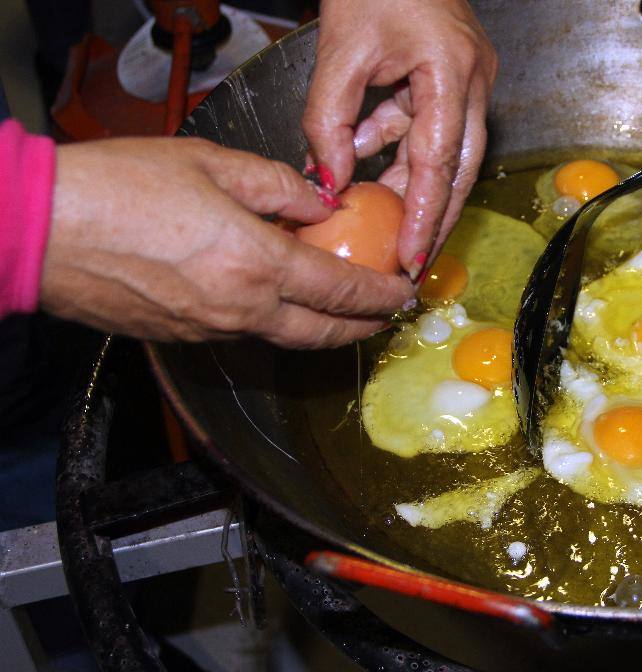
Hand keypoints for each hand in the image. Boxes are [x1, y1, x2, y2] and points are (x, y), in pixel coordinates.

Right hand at [41, 137, 413, 347]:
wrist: (39, 230)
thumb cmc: (117, 188)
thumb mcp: (211, 163)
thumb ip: (279, 187)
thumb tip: (322, 205)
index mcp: (257, 265)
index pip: (344, 292)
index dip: (383, 296)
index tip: (404, 293)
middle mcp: (242, 310)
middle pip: (324, 334)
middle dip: (364, 328)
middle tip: (387, 316)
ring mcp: (210, 330)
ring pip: (285, 339)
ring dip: (322, 330)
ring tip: (342, 312)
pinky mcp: (182, 338)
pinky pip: (244, 335)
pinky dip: (274, 324)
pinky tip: (275, 302)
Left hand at [303, 0, 497, 279]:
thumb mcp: (338, 52)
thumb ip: (329, 123)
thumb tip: (327, 183)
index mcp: (451, 72)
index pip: (439, 162)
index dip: (424, 215)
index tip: (411, 256)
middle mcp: (472, 80)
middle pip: (459, 170)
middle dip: (433, 219)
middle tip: (413, 263)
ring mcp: (469, 79)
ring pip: (446, 154)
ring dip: (411, 186)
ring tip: (382, 221)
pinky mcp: (453, 77)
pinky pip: (430, 126)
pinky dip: (399, 148)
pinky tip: (365, 160)